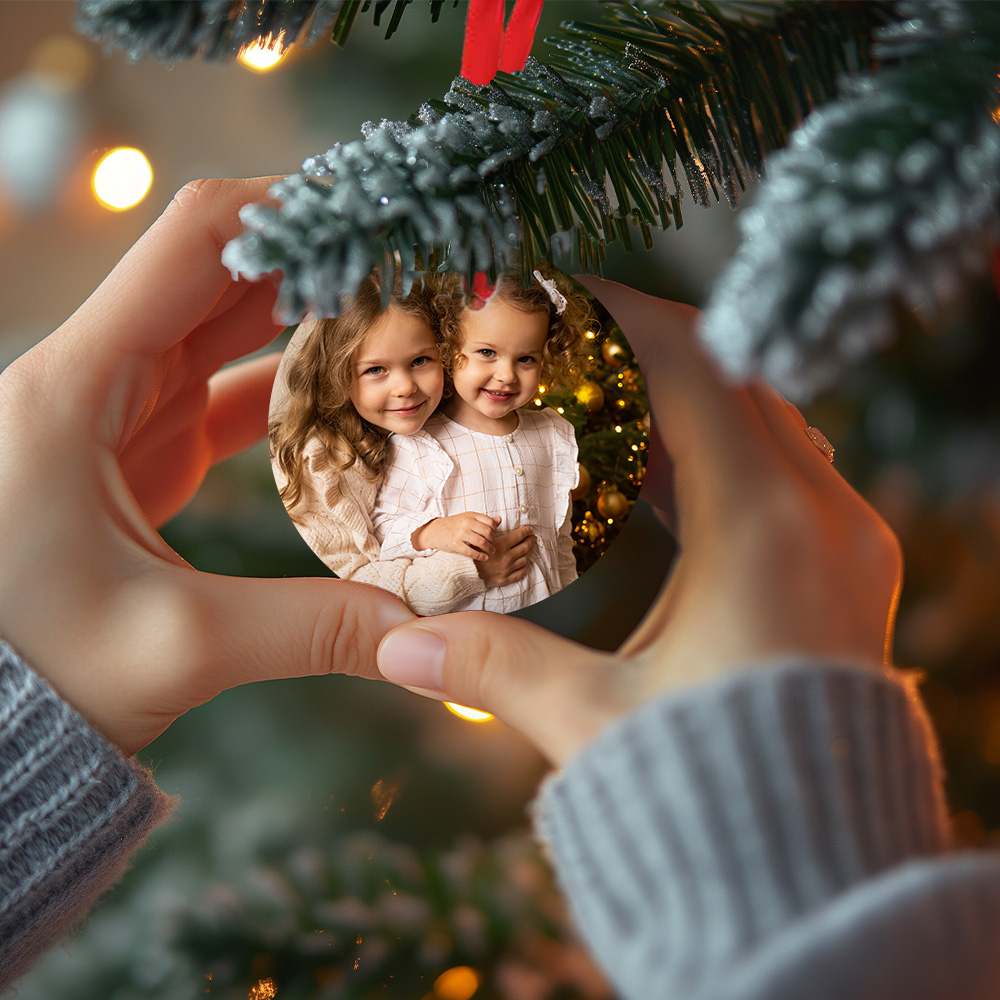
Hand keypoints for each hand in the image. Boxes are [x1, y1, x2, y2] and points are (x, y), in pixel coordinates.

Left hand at [0, 177, 414, 754]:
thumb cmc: (30, 668)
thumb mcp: (174, 646)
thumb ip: (312, 628)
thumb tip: (427, 630)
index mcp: (78, 386)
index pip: (194, 243)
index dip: (289, 211)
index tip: (377, 211)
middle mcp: (93, 377)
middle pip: (217, 274)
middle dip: (315, 259)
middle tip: (412, 264)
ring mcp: (116, 412)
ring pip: (222, 329)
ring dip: (306, 318)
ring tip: (397, 319)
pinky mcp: (136, 451)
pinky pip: (221, 391)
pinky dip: (285, 386)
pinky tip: (348, 396)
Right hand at [377, 277, 901, 763]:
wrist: (817, 876)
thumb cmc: (714, 797)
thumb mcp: (590, 722)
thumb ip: (492, 667)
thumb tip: (394, 644)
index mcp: (764, 525)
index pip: (691, 366)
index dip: (619, 313)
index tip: (555, 291)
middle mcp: (821, 516)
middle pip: (731, 379)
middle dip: (645, 348)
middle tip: (564, 342)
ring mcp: (845, 542)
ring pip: (761, 422)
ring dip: (681, 400)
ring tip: (596, 400)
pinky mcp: (843, 573)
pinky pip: (780, 473)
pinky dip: (712, 454)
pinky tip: (648, 476)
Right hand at [411, 512, 500, 559]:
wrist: (434, 531)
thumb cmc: (454, 525)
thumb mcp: (468, 518)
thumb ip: (484, 519)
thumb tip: (499, 519)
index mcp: (471, 515)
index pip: (490, 522)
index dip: (495, 530)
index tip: (494, 536)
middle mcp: (466, 523)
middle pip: (488, 533)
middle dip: (493, 541)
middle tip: (494, 546)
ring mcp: (460, 534)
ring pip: (482, 542)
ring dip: (489, 549)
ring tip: (491, 552)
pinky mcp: (455, 545)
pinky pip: (472, 552)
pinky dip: (480, 556)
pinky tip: (484, 558)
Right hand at [476, 525, 534, 586]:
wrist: (465, 573)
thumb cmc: (472, 554)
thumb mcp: (480, 539)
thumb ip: (491, 529)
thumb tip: (499, 519)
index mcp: (501, 546)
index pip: (518, 536)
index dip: (526, 531)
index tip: (530, 529)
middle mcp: (506, 558)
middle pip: (524, 547)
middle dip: (530, 540)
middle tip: (532, 537)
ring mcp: (507, 569)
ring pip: (524, 559)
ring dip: (528, 552)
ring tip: (529, 548)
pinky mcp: (505, 579)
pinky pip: (520, 572)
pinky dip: (524, 566)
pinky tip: (524, 562)